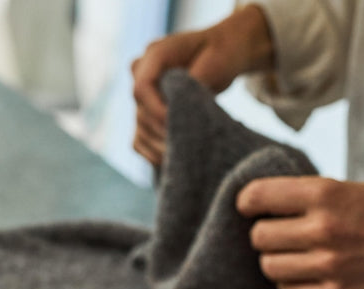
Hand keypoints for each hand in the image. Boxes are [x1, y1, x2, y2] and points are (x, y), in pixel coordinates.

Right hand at [131, 4, 273, 165]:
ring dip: (159, 146)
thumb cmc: (222, 52)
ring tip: (185, 156)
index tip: (178, 124)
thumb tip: (179, 114)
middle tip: (188, 146)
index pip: (141, 88)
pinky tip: (172, 160)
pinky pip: (140, 139)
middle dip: (162, 132)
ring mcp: (143, 95)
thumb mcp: (214, 63)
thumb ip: (193, 85)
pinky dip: (153, 152)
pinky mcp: (147, 112)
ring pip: (140, 129)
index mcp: (155, 53)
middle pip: (140, 112)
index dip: (156, 111)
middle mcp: (142, 73)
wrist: (223, 52)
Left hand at [236, 177, 363, 288]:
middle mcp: (323, 228)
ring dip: (277, 262)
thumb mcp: (351, 190)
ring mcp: (329, 264)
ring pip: (269, 267)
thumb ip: (309, 199)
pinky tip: (309, 277)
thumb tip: (260, 208)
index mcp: (325, 194)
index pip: (257, 197)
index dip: (248, 203)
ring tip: (298, 258)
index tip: (250, 208)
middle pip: (259, 237)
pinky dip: (293, 286)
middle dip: (266, 236)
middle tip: (284, 236)